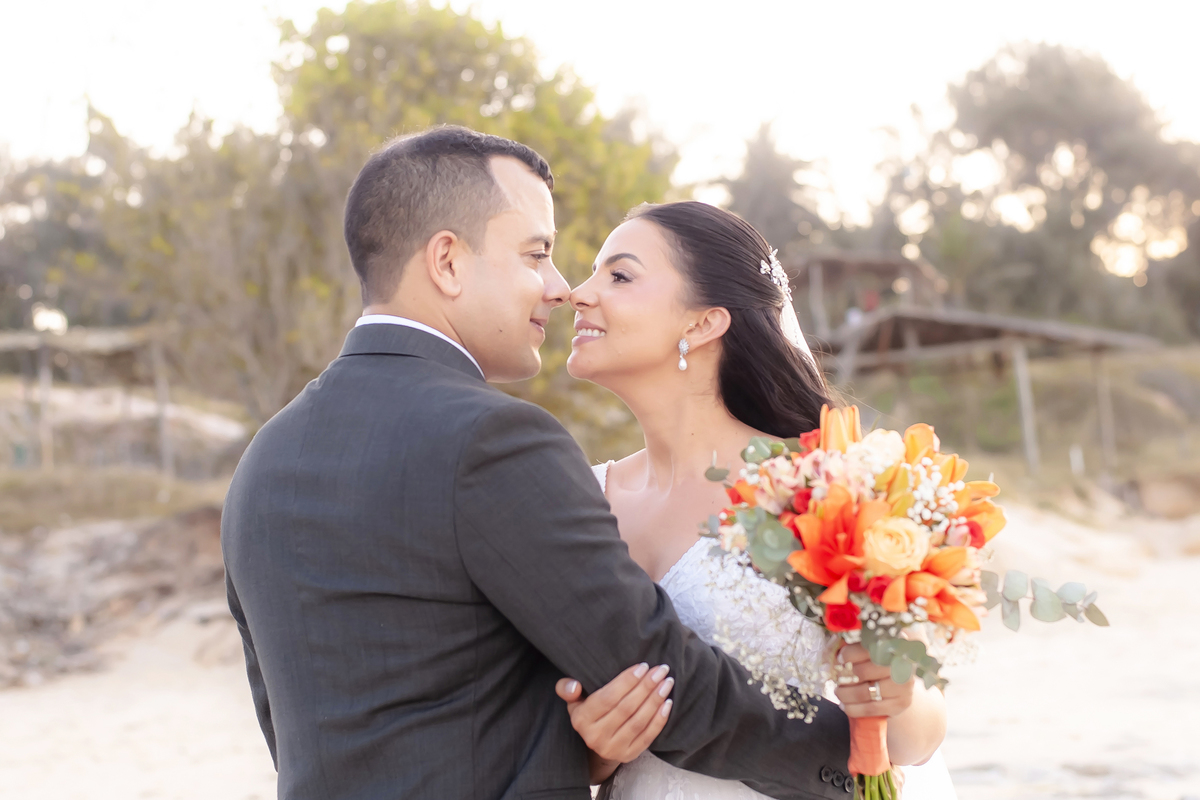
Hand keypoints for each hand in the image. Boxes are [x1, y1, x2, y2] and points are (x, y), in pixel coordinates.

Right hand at [555, 662, 673, 768]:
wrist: (596, 743)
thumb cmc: (588, 712)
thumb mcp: (574, 700)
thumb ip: (567, 688)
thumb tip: (574, 685)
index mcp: (582, 719)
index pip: (608, 698)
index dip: (627, 681)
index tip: (643, 666)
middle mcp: (596, 737)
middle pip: (626, 708)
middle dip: (646, 687)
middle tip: (660, 670)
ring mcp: (613, 748)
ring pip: (639, 721)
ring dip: (655, 700)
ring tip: (667, 682)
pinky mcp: (628, 755)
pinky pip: (648, 736)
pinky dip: (660, 719)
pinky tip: (667, 702)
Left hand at [832, 643, 914, 718]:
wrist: (899, 683)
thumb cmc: (878, 663)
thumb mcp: (868, 651)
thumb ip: (852, 649)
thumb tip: (831, 657)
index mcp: (893, 645)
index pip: (867, 648)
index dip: (849, 654)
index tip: (839, 659)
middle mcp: (901, 664)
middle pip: (864, 672)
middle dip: (845, 677)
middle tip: (837, 678)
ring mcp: (903, 685)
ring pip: (865, 692)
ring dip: (845, 694)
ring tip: (838, 692)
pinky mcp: (900, 703)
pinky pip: (871, 709)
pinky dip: (853, 708)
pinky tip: (844, 705)